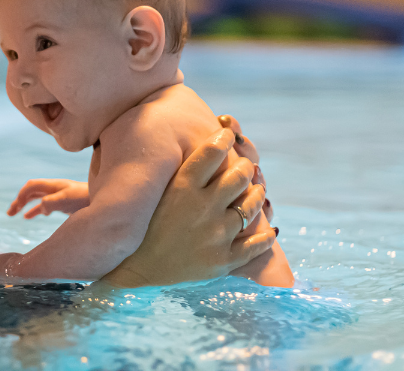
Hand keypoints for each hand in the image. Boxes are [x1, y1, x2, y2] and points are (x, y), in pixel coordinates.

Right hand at [7, 178, 89, 218]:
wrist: (104, 202)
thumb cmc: (86, 199)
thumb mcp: (68, 200)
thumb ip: (53, 202)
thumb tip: (40, 208)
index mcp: (53, 185)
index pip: (31, 186)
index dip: (21, 195)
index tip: (16, 208)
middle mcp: (54, 188)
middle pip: (31, 191)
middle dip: (19, 200)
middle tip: (10, 213)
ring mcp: (58, 195)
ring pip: (35, 197)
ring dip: (23, 204)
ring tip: (13, 214)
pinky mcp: (63, 203)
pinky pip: (43, 204)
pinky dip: (34, 210)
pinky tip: (28, 217)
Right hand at [97, 129, 274, 287]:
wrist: (133, 269)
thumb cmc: (141, 225)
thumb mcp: (154, 191)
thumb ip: (178, 171)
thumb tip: (204, 147)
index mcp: (181, 187)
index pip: (212, 152)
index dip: (224, 138)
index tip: (228, 135)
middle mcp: (202, 207)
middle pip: (238, 176)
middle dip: (244, 166)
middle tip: (244, 165)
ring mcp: (215, 235)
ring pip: (251, 206)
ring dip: (257, 194)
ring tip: (256, 189)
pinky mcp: (223, 261)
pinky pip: (256, 245)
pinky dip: (266, 236)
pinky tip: (270, 230)